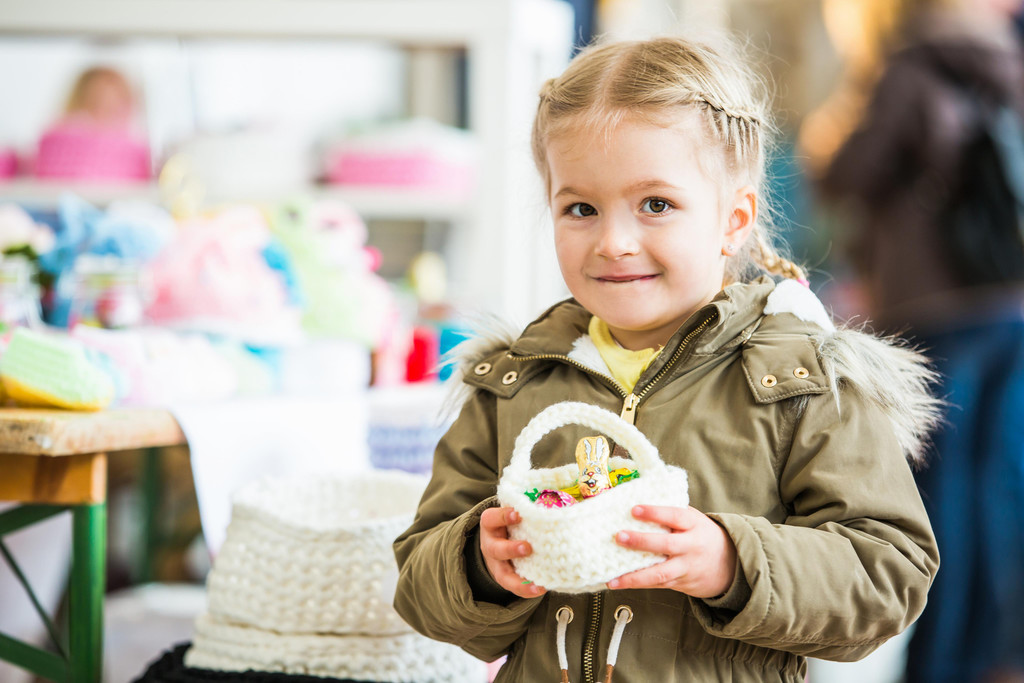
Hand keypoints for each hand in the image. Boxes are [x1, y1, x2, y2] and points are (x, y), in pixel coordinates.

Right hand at [479, 506, 545, 598]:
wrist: (499, 539)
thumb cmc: (514, 521)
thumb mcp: (515, 510)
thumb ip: (532, 504)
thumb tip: (570, 492)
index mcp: (492, 524)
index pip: (492, 518)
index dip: (503, 516)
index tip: (518, 513)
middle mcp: (491, 544)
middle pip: (494, 548)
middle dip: (510, 549)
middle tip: (527, 548)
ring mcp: (497, 563)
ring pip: (502, 573)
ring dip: (518, 580)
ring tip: (537, 583)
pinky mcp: (505, 577)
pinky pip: (513, 586)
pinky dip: (526, 589)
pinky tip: (541, 589)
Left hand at [607, 505, 736, 597]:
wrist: (729, 564)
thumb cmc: (701, 535)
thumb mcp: (692, 519)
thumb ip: (670, 514)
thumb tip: (634, 501)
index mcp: (693, 524)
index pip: (674, 516)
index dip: (655, 513)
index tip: (634, 509)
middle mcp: (691, 546)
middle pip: (666, 545)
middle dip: (641, 541)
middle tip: (619, 536)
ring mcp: (686, 567)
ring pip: (660, 573)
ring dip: (634, 576)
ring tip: (613, 578)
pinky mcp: (680, 583)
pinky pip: (657, 584)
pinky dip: (637, 583)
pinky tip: (618, 583)